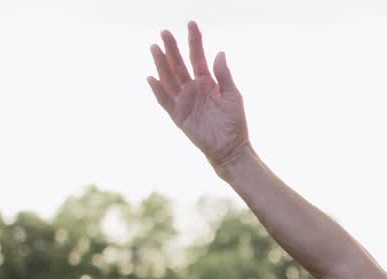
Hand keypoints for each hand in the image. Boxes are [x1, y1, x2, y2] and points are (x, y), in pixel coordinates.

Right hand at [146, 21, 250, 170]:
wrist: (230, 148)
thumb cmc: (234, 123)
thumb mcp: (233, 96)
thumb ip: (224, 75)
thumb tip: (219, 53)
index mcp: (207, 82)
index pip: (198, 57)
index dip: (194, 41)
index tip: (191, 23)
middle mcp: (193, 89)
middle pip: (179, 65)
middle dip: (172, 48)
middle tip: (165, 32)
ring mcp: (184, 101)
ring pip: (170, 79)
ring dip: (162, 64)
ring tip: (155, 47)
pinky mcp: (178, 115)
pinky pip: (165, 101)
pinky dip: (158, 90)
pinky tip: (151, 77)